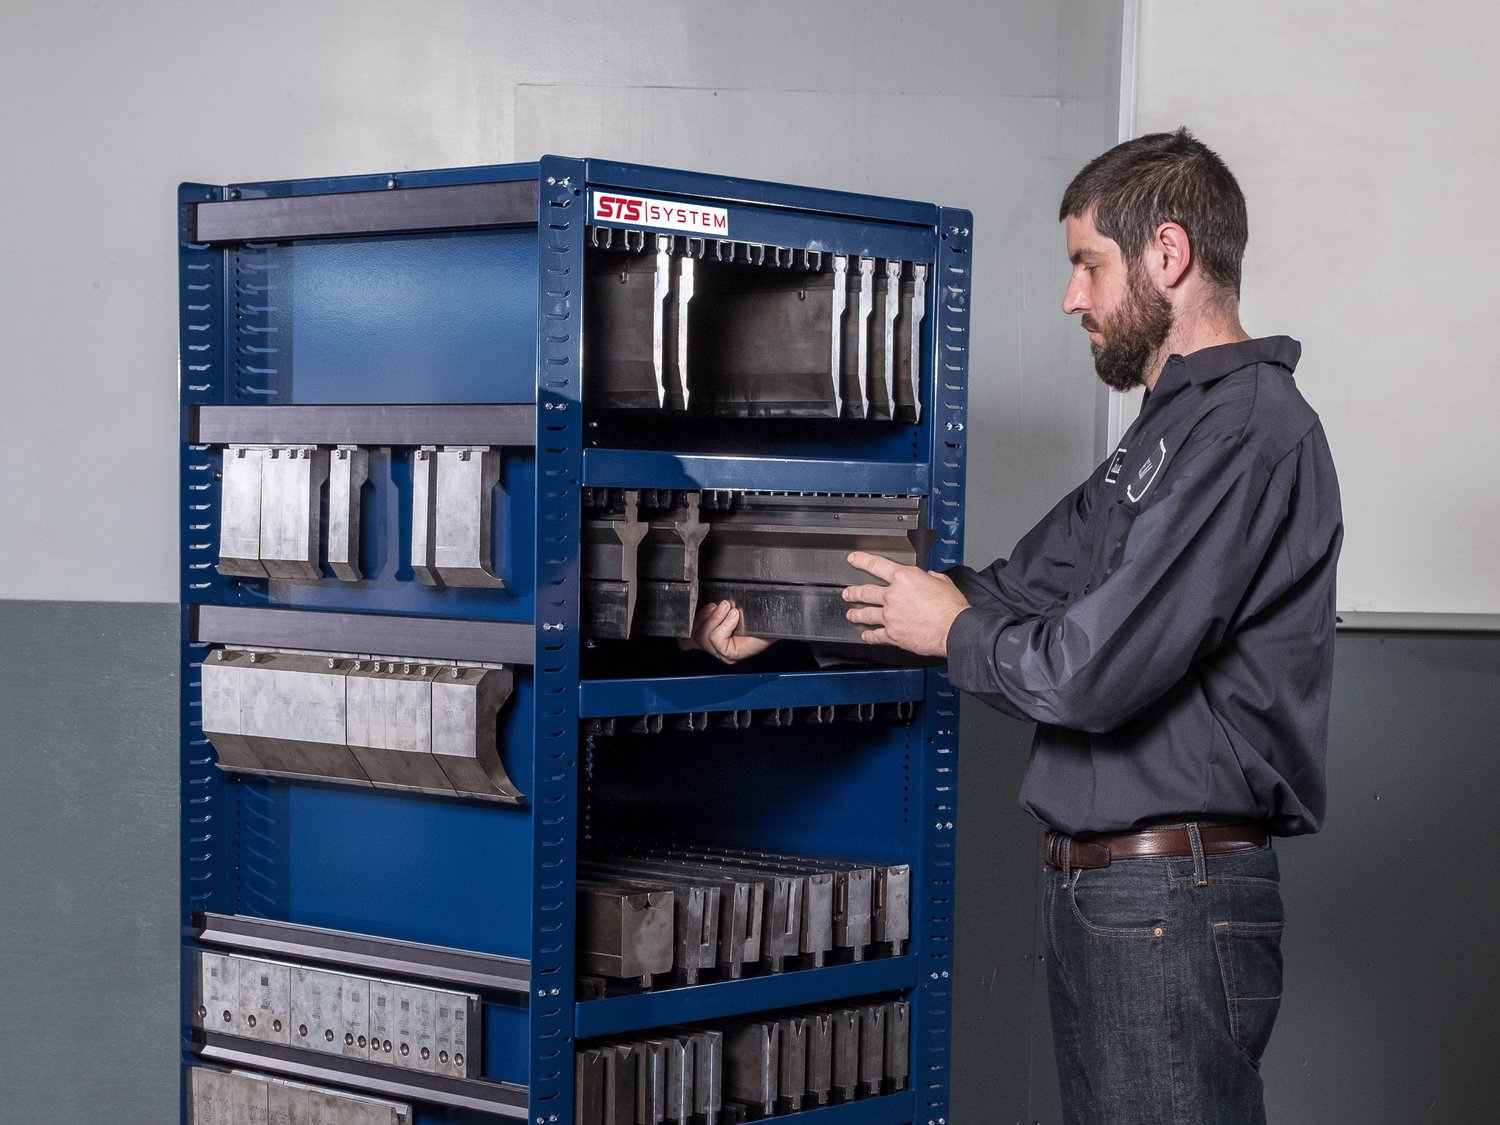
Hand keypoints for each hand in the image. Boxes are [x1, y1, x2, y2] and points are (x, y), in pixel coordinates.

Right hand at [678, 600, 774, 664]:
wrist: (772, 615)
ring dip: (717, 618)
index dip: (685, 631)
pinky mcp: (730, 654)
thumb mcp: (724, 609)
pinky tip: (736, 618)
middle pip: (694, 636)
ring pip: (704, 637)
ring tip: (731, 610)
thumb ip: (706, 614)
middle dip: (706, 617)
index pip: (687, 641)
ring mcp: (723, 653)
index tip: (695, 616)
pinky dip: (725, 624)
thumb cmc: (753, 612)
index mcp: (711, 638)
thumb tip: (690, 621)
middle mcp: (716, 648)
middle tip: (723, 606)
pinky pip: (716, 638)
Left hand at [843, 551, 969, 655]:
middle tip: (848, 592)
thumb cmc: (951, 607)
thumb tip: (925, 578)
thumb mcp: (941, 581)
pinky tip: (865, 635)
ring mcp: (890, 616)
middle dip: (853, 592)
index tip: (853, 559)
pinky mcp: (892, 634)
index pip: (876, 565)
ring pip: (865, 613)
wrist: (954, 629)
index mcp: (904, 578)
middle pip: (865, 591)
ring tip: (851, 614)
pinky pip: (875, 635)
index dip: (861, 560)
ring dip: (856, 613)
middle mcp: (892, 596)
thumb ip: (928, 577)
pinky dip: (869, 635)